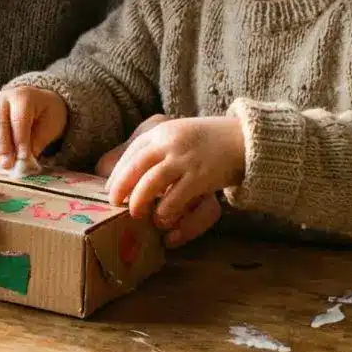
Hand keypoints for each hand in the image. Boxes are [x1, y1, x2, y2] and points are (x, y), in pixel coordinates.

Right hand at [0, 86, 67, 171]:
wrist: (38, 104)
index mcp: (22, 96)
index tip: (23, 157)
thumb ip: (37, 141)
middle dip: (1, 145)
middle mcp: (2, 99)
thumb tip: (24, 161)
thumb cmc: (45, 115)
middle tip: (6, 165)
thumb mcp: (50, 124)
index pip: (19, 118)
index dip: (20, 138)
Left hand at [105, 116, 243, 245]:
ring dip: (140, 201)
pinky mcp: (200, 176)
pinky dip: (165, 210)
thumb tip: (113, 166)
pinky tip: (163, 219)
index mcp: (161, 132)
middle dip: (121, 187)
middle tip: (114, 204)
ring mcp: (185, 159)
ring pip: (151, 183)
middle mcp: (170, 143)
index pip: (131, 153)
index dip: (117, 173)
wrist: (243, 139)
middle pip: (136, 167)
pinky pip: (175, 197)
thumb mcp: (176, 135)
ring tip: (137, 214)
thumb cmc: (205, 141)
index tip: (109, 189)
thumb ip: (153, 148)